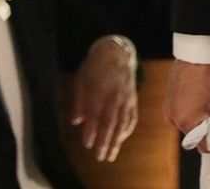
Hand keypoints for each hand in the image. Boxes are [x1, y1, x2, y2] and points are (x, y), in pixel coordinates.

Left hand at [70, 36, 137, 161]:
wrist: (117, 52)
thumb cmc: (95, 67)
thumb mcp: (82, 79)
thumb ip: (79, 101)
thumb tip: (76, 122)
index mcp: (100, 88)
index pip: (95, 113)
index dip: (91, 129)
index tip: (87, 144)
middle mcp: (115, 93)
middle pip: (110, 120)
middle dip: (105, 140)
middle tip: (100, 157)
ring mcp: (126, 96)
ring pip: (123, 121)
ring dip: (117, 140)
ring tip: (111, 155)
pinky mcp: (133, 97)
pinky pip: (132, 115)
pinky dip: (127, 129)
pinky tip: (121, 138)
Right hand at [166, 60, 209, 153]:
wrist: (196, 52)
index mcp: (187, 123)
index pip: (201, 145)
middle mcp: (173, 119)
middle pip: (192, 132)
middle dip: (203, 124)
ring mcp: (168, 109)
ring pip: (186, 121)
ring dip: (195, 115)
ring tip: (204, 96)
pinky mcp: (167, 99)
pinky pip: (179, 110)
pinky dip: (188, 106)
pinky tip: (197, 92)